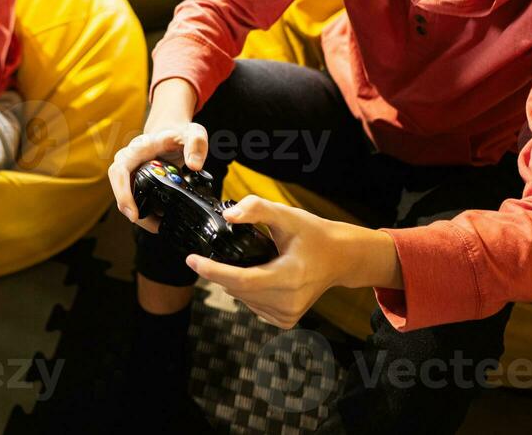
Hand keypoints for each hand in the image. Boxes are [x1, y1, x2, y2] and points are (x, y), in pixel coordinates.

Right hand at [108, 122, 208, 232]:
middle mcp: (130, 158)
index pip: (120, 170)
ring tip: (158, 226)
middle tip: (148, 225)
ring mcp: (131, 169)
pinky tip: (158, 219)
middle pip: (118, 185)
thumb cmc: (180, 132)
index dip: (122, 193)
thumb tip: (195, 166)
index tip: (133, 213)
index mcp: (139, 148)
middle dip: (128, 207)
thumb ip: (196, 144)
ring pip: (125, 193)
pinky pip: (133, 194)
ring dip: (137, 212)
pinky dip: (143, 208)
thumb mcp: (193, 133)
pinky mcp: (136, 178)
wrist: (172, 130)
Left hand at [186, 196, 399, 328]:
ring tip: (247, 262)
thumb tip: (228, 215)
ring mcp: (288, 315)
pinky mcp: (287, 321)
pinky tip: (259, 277)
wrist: (340, 257)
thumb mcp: (287, 215)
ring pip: (244, 300)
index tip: (191, 259)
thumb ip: (257, 209)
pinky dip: (248, 292)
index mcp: (290, 276)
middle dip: (220, 272)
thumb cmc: (313, 234)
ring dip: (234, 282)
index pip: (242, 279)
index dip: (213, 270)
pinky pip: (253, 307)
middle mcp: (289, 301)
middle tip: (214, 254)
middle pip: (239, 290)